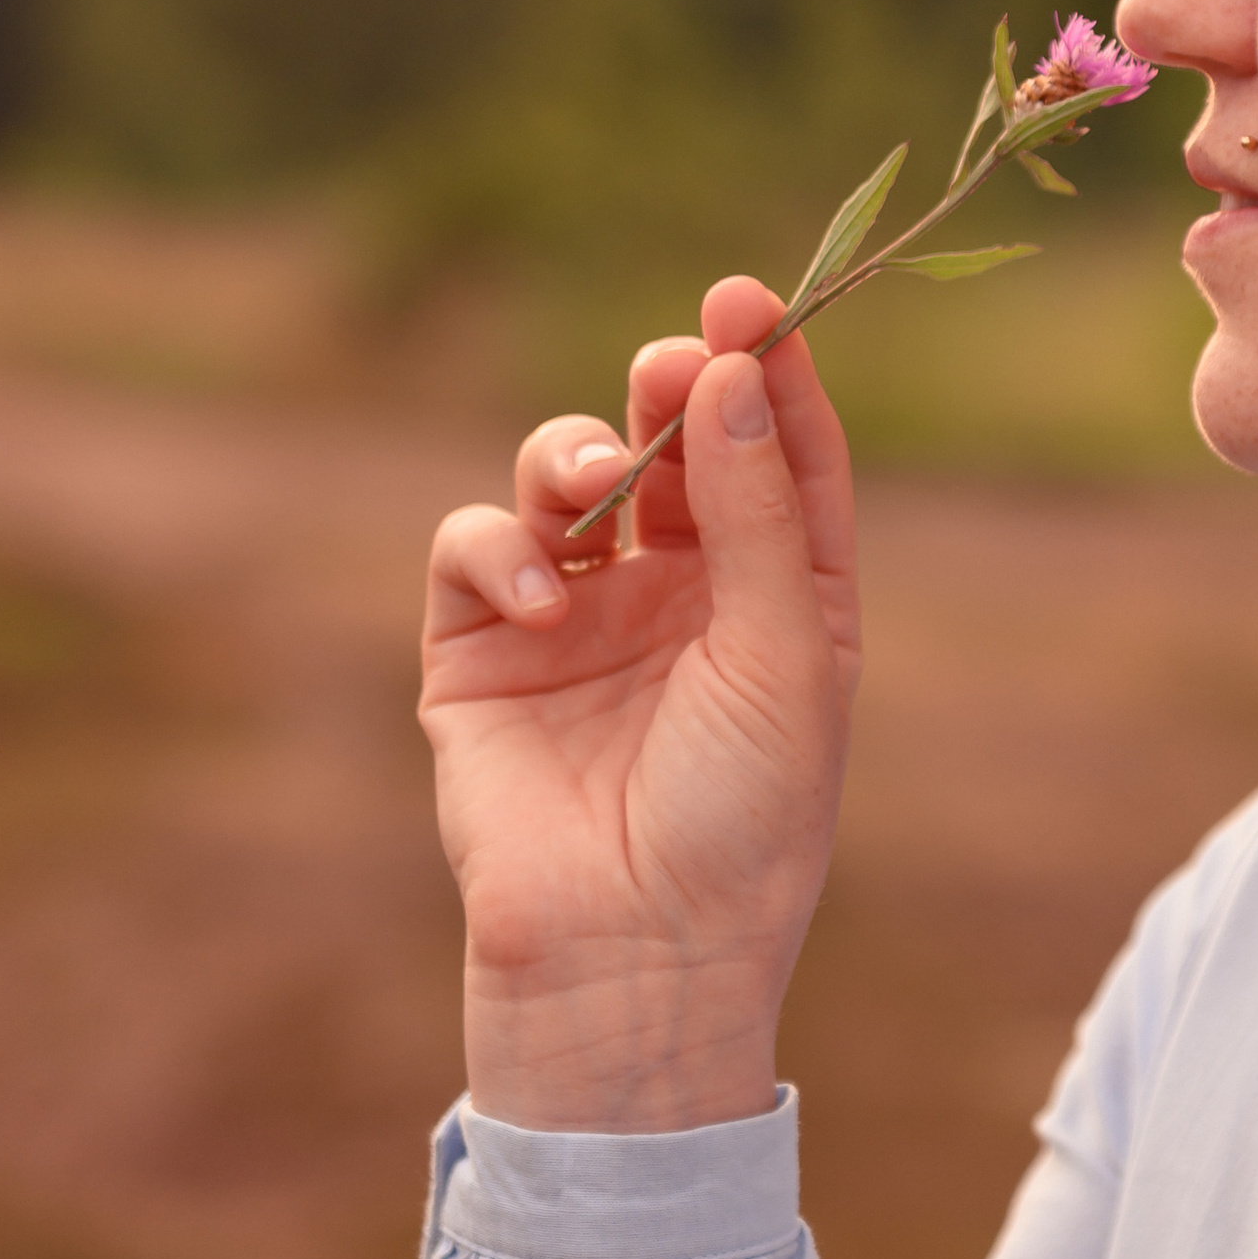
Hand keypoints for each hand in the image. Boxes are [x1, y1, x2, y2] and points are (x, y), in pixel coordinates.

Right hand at [419, 275, 860, 1131]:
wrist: (633, 960)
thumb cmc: (743, 823)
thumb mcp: (781, 657)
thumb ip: (752, 512)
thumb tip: (727, 374)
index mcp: (780, 594)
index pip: (781, 451)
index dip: (768, 369)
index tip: (750, 297)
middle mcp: (681, 592)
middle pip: (674, 442)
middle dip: (669, 386)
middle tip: (671, 360)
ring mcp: (578, 617)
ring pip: (566, 475)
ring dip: (577, 455)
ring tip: (594, 492)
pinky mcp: (481, 654)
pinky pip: (476, 548)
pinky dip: (499, 547)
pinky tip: (539, 596)